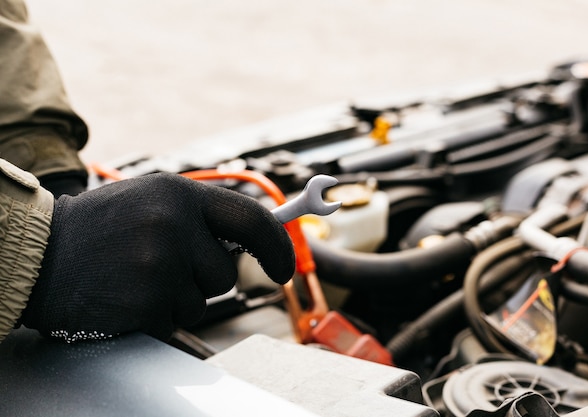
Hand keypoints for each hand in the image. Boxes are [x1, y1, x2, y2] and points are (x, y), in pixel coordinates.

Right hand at [21, 173, 294, 341]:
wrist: (40, 254)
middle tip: (160, 266)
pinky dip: (155, 317)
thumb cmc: (101, 229)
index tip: (282, 268)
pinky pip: (174, 321)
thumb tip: (257, 234)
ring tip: (136, 278)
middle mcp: (173, 224)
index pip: (252, 219)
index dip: (276, 247)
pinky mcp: (145, 301)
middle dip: (202, 279)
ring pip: (200, 301)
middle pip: (224, 272)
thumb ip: (200, 215)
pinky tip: (124, 296)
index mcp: (178, 193)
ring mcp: (159, 263)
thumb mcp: (151, 200)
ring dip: (176, 299)